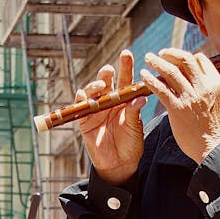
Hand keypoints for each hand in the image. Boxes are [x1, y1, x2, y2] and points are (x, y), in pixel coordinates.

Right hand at [76, 51, 145, 183]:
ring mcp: (96, 110)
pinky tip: (84, 94)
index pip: (125, 79)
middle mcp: (109, 102)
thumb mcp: (135, 128)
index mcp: (124, 100)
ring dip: (95, 85)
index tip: (127, 54)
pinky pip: (80, 106)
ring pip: (92, 91)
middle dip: (106, 73)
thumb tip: (140, 98)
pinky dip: (81, 99)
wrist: (119, 164)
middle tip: (109, 70)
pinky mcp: (85, 120)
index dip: (125, 66)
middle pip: (106, 82)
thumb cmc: (131, 144)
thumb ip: (134, 113)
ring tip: (101, 85)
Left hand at [140, 48, 219, 162]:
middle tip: (160, 53)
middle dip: (170, 53)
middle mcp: (203, 87)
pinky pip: (161, 89)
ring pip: (171, 72)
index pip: (200, 60)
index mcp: (215, 83)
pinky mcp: (177, 109)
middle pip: (185, 60)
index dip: (188, 57)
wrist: (213, 148)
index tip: (178, 59)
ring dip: (157, 62)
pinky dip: (151, 80)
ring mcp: (189, 97)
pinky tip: (144, 76)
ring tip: (148, 58)